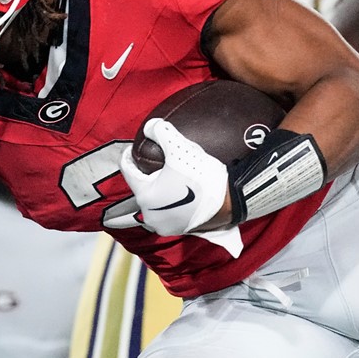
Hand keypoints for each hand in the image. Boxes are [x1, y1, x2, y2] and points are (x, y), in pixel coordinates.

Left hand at [119, 119, 227, 236]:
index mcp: (146, 196)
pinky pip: (166, 213)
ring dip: (158, 190)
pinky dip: (168, 203)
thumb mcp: (180, 148)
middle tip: (158, 162)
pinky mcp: (177, 230)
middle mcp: (150, 214)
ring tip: (168, 177)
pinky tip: (178, 192)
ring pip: (153, 202)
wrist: (230, 200)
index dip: (129, 156)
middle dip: (147, 174)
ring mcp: (163, 225)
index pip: (128, 170)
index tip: (133, 148)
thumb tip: (149, 127)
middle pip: (142, 187)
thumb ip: (161, 132)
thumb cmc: (202, 176)